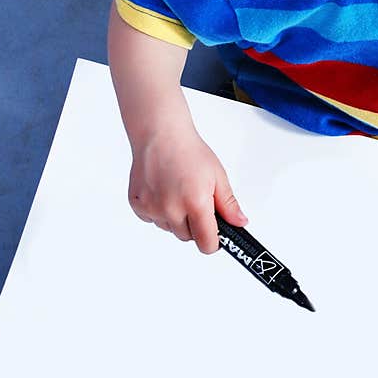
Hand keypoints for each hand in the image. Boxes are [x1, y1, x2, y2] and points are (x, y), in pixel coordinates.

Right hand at [128, 122, 246, 253]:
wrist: (159, 133)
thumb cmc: (188, 151)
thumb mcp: (218, 177)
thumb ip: (229, 205)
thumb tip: (240, 223)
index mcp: (195, 204)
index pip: (207, 244)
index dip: (213, 242)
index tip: (215, 234)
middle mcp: (171, 209)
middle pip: (188, 237)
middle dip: (195, 225)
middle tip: (195, 202)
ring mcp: (152, 207)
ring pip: (170, 229)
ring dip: (176, 219)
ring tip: (178, 192)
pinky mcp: (137, 204)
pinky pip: (152, 220)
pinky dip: (159, 211)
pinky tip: (163, 192)